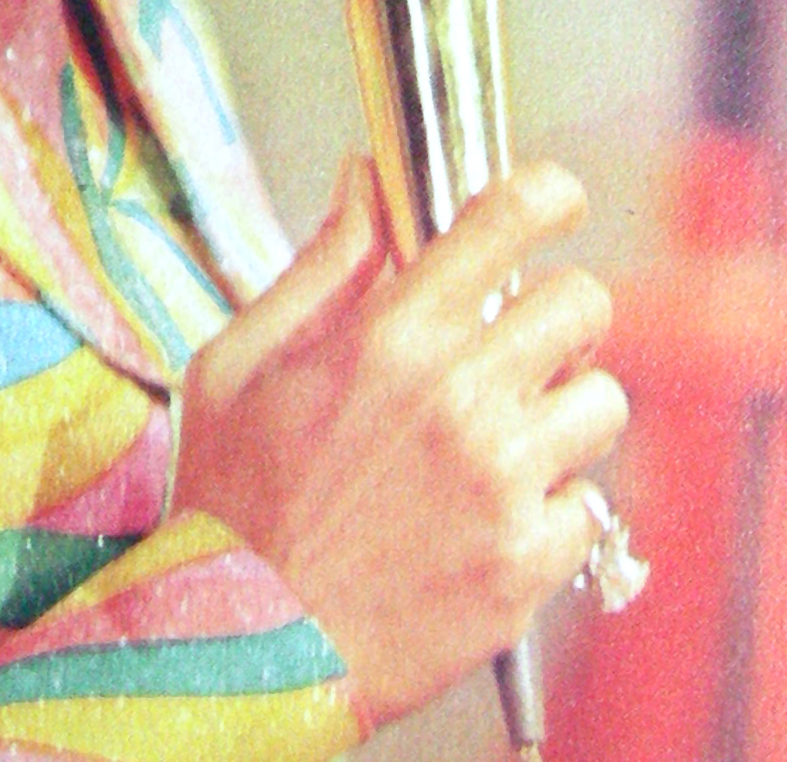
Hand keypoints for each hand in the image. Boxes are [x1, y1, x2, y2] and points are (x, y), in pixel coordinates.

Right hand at [170, 155, 628, 726]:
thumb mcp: (240, 360)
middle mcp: (460, 399)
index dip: (545, 195)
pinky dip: (553, 507)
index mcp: (390, 336)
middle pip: (582, 304)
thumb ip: (321, 266)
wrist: (244, 653)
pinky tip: (489, 517)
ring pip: (602, 402)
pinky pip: (590, 504)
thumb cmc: (232, 502)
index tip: (551, 201)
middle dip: (554, 311)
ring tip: (504, 437)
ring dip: (561, 408)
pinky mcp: (527, 563)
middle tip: (515, 340)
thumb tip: (364, 181)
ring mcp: (502, 484)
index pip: (508, 221)